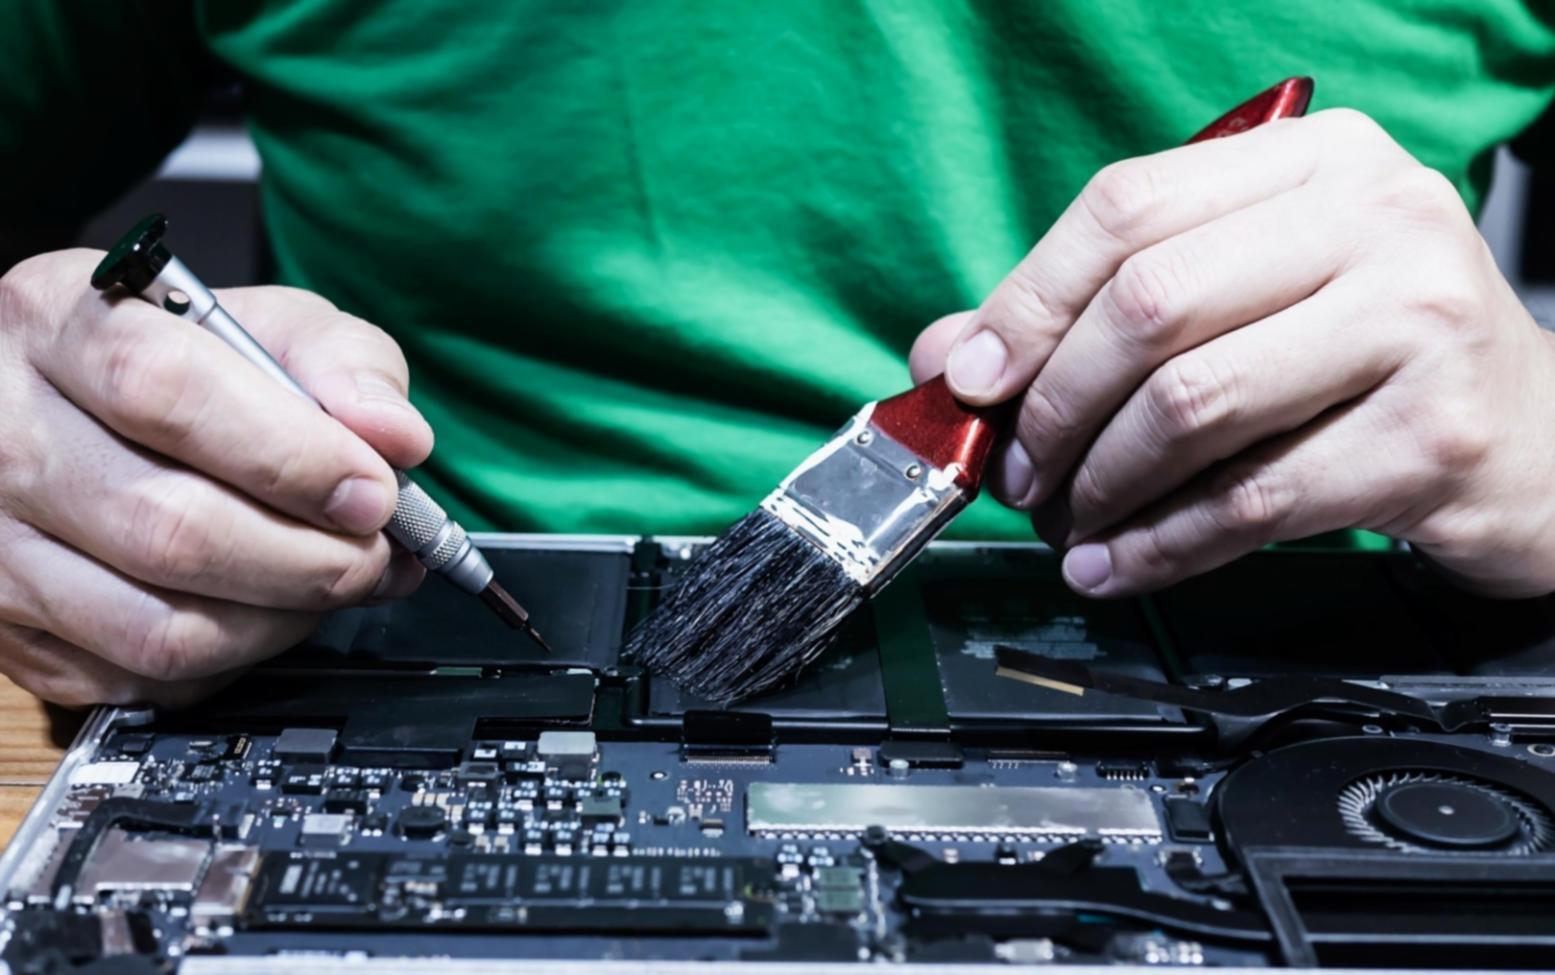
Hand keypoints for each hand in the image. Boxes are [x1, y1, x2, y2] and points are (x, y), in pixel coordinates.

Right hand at [0, 250, 432, 705]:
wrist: (66, 403)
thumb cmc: (174, 358)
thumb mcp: (263, 323)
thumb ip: (342, 364)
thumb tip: (395, 437)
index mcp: (58, 323)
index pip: (169, 395)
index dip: (290, 457)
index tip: (372, 490)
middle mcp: (5, 433)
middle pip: (169, 529)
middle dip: (309, 559)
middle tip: (374, 553)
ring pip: (158, 627)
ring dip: (280, 621)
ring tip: (335, 583)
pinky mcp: (7, 630)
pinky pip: (139, 679)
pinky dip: (230, 662)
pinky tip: (266, 615)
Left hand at [910, 109, 1554, 598]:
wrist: (1536, 442)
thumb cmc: (1370, 360)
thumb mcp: (1248, 301)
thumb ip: (1099, 313)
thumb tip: (951, 356)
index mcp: (1315, 159)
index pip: (1126, 208)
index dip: (1027, 300)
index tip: (974, 377)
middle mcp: (1376, 217)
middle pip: (1150, 305)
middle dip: (1055, 405)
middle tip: (1023, 470)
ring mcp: (1417, 320)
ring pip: (1193, 404)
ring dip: (1103, 483)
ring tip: (1069, 522)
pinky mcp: (1435, 435)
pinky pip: (1251, 500)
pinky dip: (1160, 545)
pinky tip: (1118, 564)